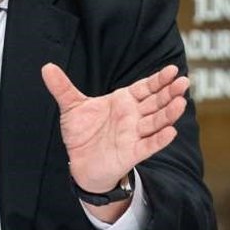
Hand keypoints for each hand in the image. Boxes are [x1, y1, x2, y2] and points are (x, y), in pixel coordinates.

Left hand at [42, 62, 187, 195]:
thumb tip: (46, 67)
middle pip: (155, 103)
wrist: (80, 162)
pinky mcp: (132, 153)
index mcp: (123, 102)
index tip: (173, 70)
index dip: (159, 80)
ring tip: (181, 102)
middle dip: (169, 93)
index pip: (145, 88)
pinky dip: (159, 140)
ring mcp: (134, 135)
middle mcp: (133, 117)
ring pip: (156, 122)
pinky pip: (148, 146)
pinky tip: (171, 132)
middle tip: (184, 82)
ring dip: (168, 113)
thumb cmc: (82, 133)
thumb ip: (62, 87)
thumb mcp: (71, 106)